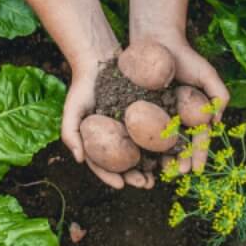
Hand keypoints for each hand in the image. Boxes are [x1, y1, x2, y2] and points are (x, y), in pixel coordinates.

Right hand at [61, 56, 155, 190]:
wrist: (100, 59)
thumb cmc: (82, 86)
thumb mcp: (72, 110)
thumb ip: (71, 134)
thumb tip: (79, 160)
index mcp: (100, 142)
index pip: (105, 165)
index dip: (112, 177)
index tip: (120, 185)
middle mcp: (118, 137)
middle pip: (128, 162)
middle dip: (138, 176)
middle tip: (147, 184)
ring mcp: (134, 126)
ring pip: (146, 150)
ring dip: (155, 164)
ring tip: (163, 173)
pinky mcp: (149, 112)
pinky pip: (158, 129)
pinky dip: (166, 141)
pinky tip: (174, 150)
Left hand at [140, 32, 229, 174]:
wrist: (156, 41)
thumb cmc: (185, 57)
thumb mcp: (206, 74)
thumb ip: (218, 94)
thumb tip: (217, 121)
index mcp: (192, 115)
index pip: (197, 140)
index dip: (198, 155)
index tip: (197, 169)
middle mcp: (174, 119)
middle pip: (178, 147)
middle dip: (179, 162)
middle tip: (177, 173)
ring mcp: (155, 117)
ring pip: (158, 145)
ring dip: (160, 160)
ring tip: (160, 172)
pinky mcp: (137, 112)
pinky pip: (138, 132)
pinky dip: (140, 147)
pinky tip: (139, 159)